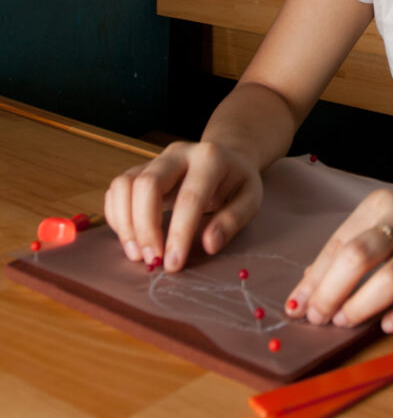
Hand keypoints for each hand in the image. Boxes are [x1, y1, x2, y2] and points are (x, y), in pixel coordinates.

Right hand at [104, 141, 262, 271]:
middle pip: (148, 184)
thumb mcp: (250, 198)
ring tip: (137, 254)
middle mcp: (178, 153)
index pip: (190, 196)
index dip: (179, 233)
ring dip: (125, 223)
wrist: (225, 156)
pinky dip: (117, 216)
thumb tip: (209, 244)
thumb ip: (232, 220)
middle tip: (152, 260)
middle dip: (145, 227)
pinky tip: (131, 238)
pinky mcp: (139, 170)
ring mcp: (155, 160)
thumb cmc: (236, 182)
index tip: (173, 264)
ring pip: (125, 184)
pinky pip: (116, 190)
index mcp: (210, 158)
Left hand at [285, 188, 392, 333]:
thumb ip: (349, 249)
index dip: (314, 280)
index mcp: (382, 206)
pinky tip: (386, 325)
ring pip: (390, 281)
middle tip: (319, 317)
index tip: (297, 306)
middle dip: (331, 293)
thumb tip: (308, 288)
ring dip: (360, 307)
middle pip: (358, 257)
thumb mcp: (385, 225)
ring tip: (345, 322)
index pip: (339, 244)